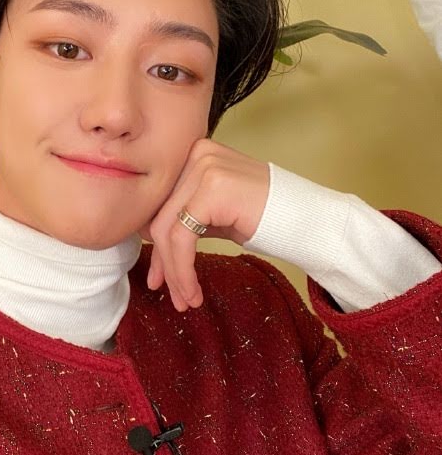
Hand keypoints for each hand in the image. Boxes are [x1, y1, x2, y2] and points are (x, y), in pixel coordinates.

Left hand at [139, 139, 269, 311]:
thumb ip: (184, 216)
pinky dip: (183, 270)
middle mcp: (196, 154)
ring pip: (166, 231)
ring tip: (185, 300)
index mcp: (193, 154)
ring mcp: (204, 167)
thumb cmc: (266, 217)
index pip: (160, 204)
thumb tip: (145, 237)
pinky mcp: (212, 189)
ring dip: (175, 272)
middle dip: (163, 263)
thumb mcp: (215, 213)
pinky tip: (193, 292)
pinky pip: (182, 237)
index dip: (155, 246)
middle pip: (160, 217)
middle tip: (172, 296)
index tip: (159, 278)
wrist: (309, 219)